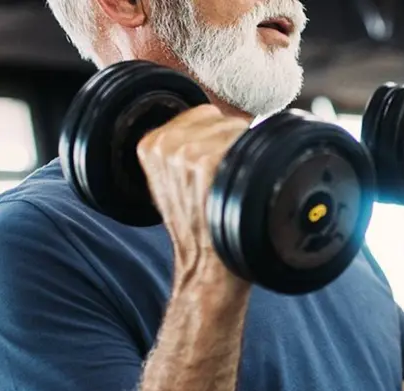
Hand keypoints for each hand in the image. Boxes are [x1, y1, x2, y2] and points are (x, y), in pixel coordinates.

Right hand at [137, 105, 250, 289]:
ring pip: (236, 128)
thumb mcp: (171, 183)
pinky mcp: (209, 163)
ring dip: (244, 152)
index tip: (217, 165)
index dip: (218, 137)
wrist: (206, 264)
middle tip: (227, 179)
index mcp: (150, 144)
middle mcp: (164, 144)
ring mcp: (186, 153)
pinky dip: (254, 161)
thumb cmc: (197, 225)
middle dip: (231, 142)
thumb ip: (182, 148)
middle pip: (221, 119)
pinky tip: (243, 186)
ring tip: (233, 185)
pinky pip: (245, 142)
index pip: (202, 114)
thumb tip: (215, 121)